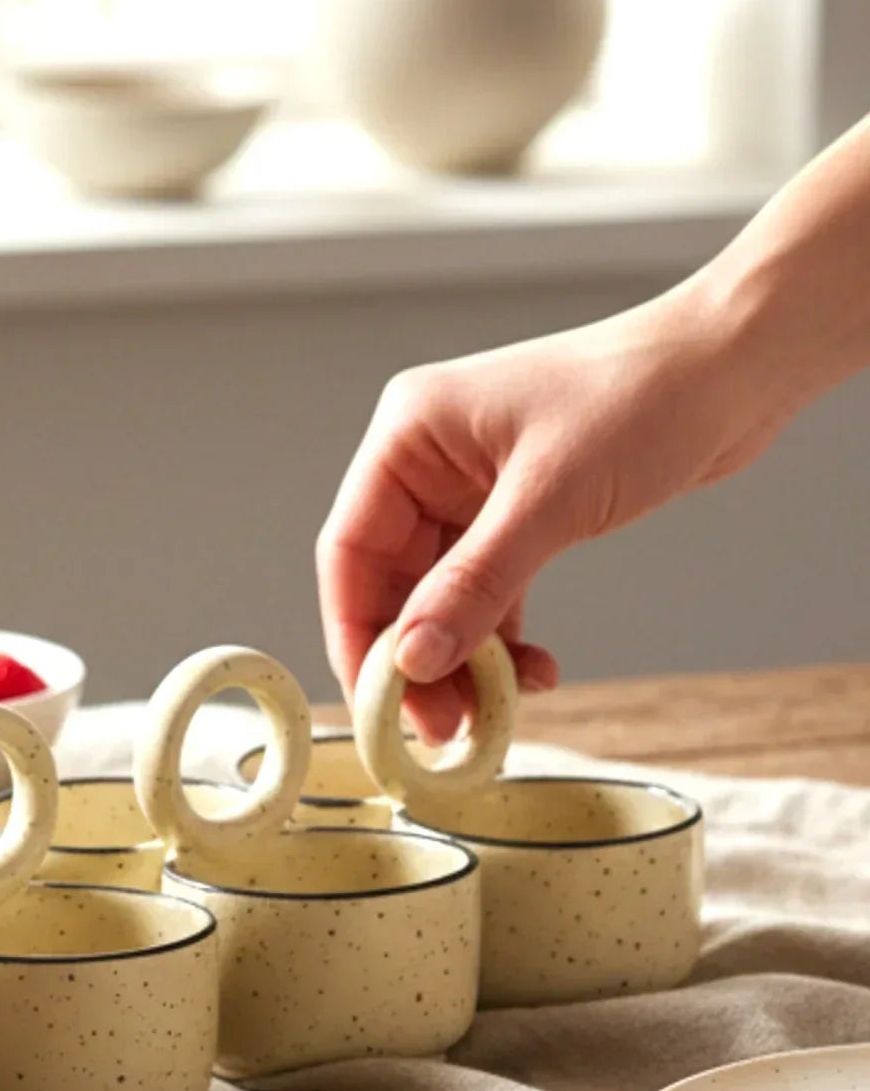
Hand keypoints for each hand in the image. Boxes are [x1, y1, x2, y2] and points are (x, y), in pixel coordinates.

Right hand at [315, 291, 782, 740]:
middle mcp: (428, 461)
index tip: (380, 700)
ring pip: (439, 595)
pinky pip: (486, 590)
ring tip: (489, 713)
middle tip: (441, 725)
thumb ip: (474, 585)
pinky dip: (501, 636)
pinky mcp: (517, 512)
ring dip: (461, 657)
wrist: (740, 365)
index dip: (357, 632)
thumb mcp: (550, 500)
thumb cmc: (646, 397)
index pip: (350, 550)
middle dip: (416, 657)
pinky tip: (531, 672)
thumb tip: (413, 662)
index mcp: (409, 435)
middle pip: (390, 582)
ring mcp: (471, 488)